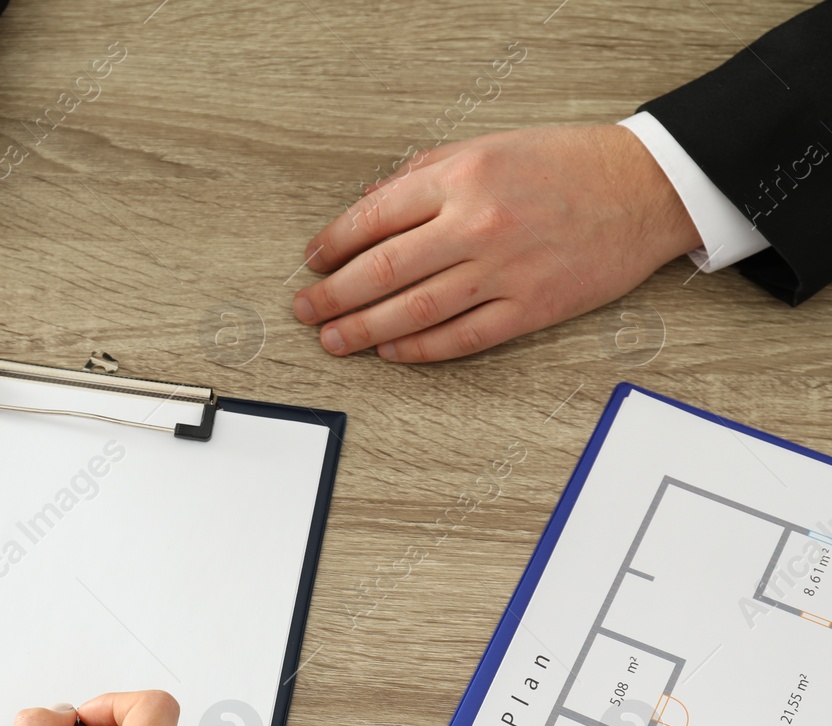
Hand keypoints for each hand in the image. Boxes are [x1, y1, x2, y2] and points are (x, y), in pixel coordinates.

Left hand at [294, 125, 700, 362]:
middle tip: (306, 310)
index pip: (374, 217)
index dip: (333, 244)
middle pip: (383, 270)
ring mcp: (505, 271)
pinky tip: (390, 350)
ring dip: (363, 329)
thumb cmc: (566, 165)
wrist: (645, 188)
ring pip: (414, 310)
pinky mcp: (532, 307)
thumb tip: (367, 206)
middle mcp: (478, 224)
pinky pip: (461, 338)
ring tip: (334, 339)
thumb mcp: (487, 148)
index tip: (313, 261)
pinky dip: (418, 348)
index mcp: (462, 178)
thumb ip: (423, 175)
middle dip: (333, 295)